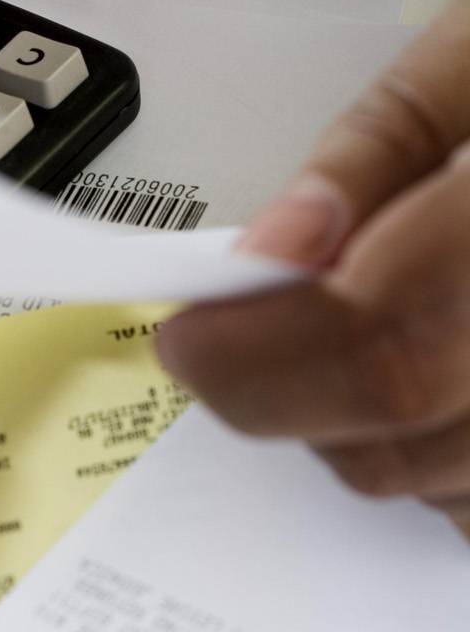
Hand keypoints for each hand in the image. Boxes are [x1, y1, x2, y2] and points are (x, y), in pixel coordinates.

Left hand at [157, 0, 469, 530]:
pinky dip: (433, 457)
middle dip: (283, 393)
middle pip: (410, 433)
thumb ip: (378, 148)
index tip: (188, 337)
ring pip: (445, 483)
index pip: (387, 348)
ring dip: (355, 427)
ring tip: (346, 330)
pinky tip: (429, 376)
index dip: (261, 361)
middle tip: (228, 341)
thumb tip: (272, 252)